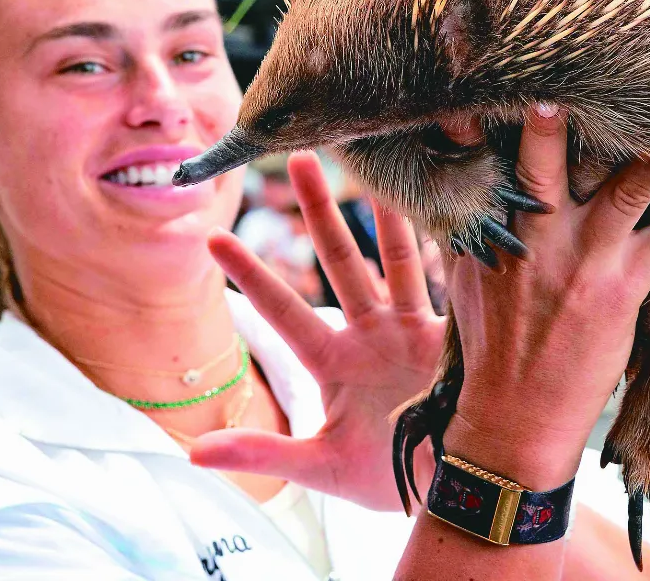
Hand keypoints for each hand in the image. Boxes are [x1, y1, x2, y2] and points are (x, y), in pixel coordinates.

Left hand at [190, 151, 444, 510]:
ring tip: (364, 164)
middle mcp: (369, 335)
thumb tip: (191, 453)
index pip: (282, 309)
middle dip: (317, 213)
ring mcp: (410, 329)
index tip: (214, 237)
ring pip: (390, 258)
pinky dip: (440, 241)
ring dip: (379, 212)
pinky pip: (445, 279)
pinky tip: (436, 201)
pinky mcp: (451, 332)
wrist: (458, 491)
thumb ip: (263, 453)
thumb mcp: (321, 467)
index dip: (250, 275)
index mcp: (333, 363)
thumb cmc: (388, 479)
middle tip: (297, 159)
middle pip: (337, 262)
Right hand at [443, 104, 649, 488]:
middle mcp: (538, 234)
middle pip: (551, 158)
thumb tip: (452, 185)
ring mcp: (584, 259)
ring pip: (625, 185)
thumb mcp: (464, 276)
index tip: (503, 70)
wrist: (516, 411)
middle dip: (564, 110)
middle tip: (589, 60)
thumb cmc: (490, 339)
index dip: (490, 111)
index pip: (489, 156)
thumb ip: (463, 223)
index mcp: (495, 228)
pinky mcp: (624, 287)